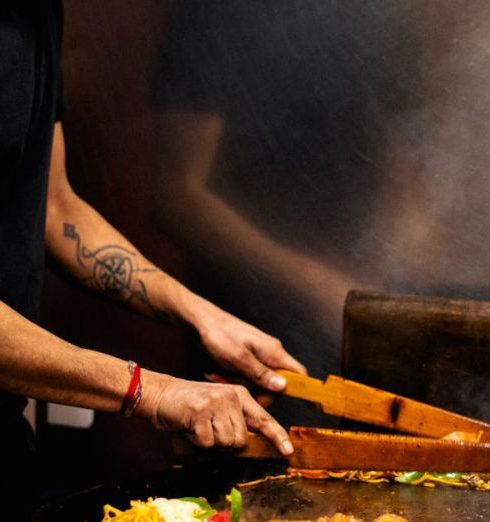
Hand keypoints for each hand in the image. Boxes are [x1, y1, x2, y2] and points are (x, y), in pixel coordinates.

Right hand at [152, 376, 293, 454]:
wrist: (161, 393)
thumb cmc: (191, 405)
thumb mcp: (219, 405)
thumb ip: (235, 420)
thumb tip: (247, 445)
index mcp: (240, 395)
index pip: (263, 419)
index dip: (277, 436)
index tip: (288, 451)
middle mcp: (231, 396)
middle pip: (241, 440)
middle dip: (225, 444)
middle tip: (209, 430)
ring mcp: (216, 403)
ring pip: (226, 443)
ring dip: (211, 443)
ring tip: (200, 427)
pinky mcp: (200, 412)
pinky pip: (207, 444)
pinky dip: (197, 442)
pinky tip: (190, 427)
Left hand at [195, 304, 306, 391]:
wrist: (201, 321)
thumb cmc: (219, 335)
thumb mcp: (238, 358)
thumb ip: (260, 373)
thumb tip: (284, 387)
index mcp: (273, 352)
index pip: (298, 373)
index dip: (305, 390)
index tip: (309, 408)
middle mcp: (270, 353)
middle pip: (274, 384)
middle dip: (255, 391)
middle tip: (235, 389)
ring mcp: (259, 355)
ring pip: (257, 381)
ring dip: (239, 384)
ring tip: (219, 377)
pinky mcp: (247, 357)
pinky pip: (246, 375)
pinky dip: (233, 378)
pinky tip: (217, 373)